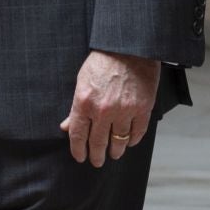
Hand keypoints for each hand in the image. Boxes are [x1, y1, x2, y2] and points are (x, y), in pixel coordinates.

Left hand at [59, 50, 157, 167]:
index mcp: (84, 102)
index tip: (80, 157)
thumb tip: (67, 126)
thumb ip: (75, 107)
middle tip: (96, 161)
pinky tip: (129, 142)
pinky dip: (132, 140)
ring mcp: (124, 111)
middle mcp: (103, 110)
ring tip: (114, 154)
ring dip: (115, 151)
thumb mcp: (82, 81)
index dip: (78, 150)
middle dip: (96, 155)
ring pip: (118, 142)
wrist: (129, 48)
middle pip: (98, 142)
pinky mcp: (142, 110)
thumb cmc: (103, 61)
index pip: (78, 135)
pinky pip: (137, 133)